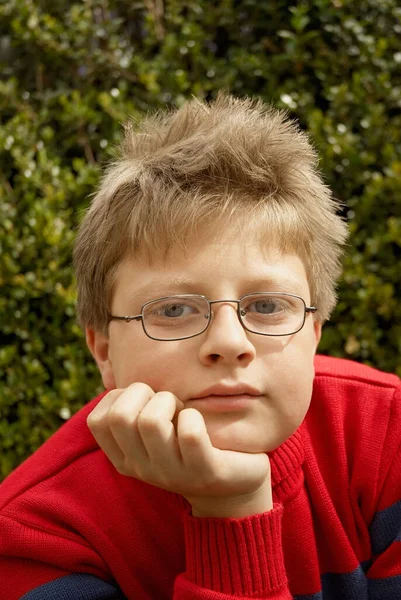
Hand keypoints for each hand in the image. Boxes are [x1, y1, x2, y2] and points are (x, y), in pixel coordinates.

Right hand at [87, 383, 272, 517]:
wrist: (234, 485)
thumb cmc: (189, 444)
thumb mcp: (154, 433)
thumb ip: (134, 409)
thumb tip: (118, 369)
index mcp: (124, 458)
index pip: (97, 421)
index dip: (118, 396)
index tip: (142, 400)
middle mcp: (142, 468)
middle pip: (120, 417)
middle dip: (142, 393)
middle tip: (164, 401)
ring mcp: (171, 473)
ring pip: (151, 422)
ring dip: (169, 401)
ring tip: (182, 410)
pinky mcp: (203, 472)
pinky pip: (190, 434)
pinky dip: (194, 417)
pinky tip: (200, 423)